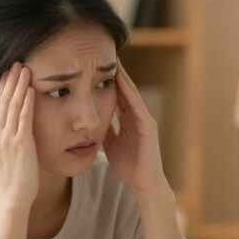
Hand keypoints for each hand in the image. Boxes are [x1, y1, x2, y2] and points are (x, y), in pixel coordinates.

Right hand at [0, 62, 37, 207]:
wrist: (12, 196)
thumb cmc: (11, 178)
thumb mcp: (0, 154)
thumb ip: (1, 138)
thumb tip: (5, 128)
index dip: (2, 87)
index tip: (7, 73)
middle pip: (2, 100)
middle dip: (9, 80)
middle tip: (16, 63)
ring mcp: (6, 137)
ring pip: (12, 104)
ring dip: (19, 85)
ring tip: (24, 69)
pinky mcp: (20, 142)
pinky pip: (23, 117)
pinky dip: (27, 101)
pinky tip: (31, 89)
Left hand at [103, 61, 170, 195]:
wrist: (144, 185)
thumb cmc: (129, 167)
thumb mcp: (110, 144)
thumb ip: (105, 131)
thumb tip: (90, 121)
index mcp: (128, 120)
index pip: (116, 95)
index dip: (106, 81)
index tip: (94, 65)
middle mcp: (137, 117)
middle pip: (124, 90)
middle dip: (115, 73)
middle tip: (103, 53)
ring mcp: (144, 120)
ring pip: (131, 94)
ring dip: (123, 77)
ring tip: (113, 60)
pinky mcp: (148, 127)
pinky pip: (137, 106)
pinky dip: (129, 92)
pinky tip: (121, 80)